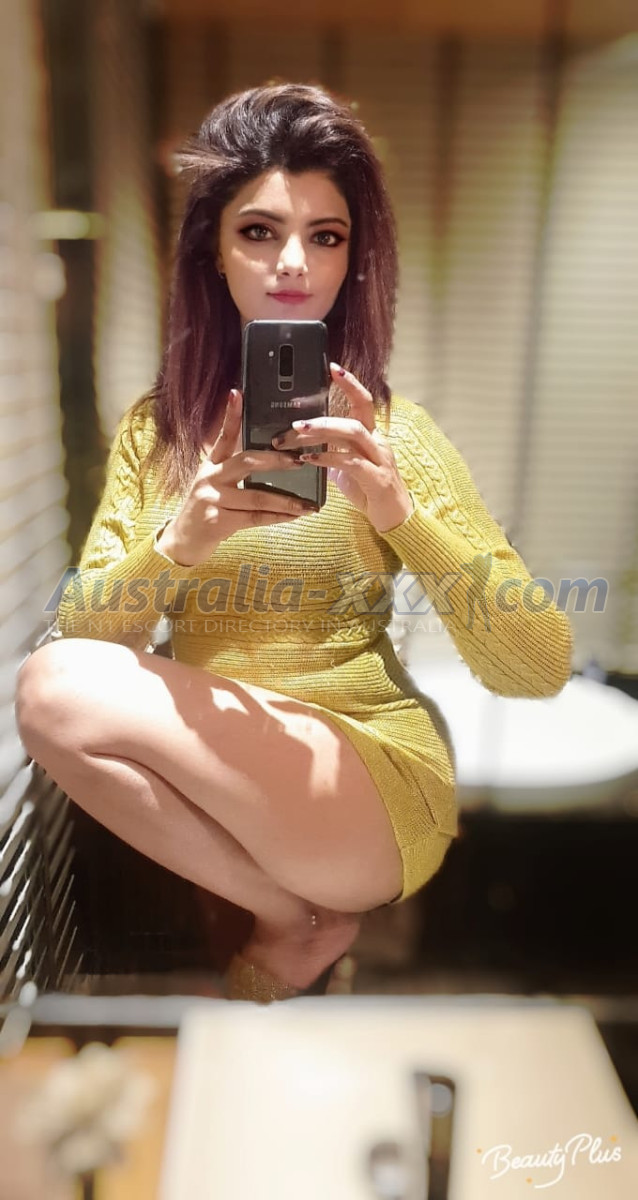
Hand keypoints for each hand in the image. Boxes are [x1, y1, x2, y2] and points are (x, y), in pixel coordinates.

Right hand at [158, 389, 315, 565]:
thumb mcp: (215, 485)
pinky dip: (277, 517)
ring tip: (307, 504)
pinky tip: (294, 516)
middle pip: (246, 461)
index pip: (223, 436)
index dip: (230, 415)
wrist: (183, 541)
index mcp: (211, 465)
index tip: (238, 393)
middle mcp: (209, 478)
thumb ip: (235, 472)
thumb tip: (272, 461)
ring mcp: (212, 499)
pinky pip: (254, 518)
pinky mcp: (217, 521)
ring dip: (286, 500)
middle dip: (276, 461)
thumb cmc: (207, 510)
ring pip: (256, 496)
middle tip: (299, 461)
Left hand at [271, 363, 414, 532]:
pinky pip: (350, 462)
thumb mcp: (348, 466)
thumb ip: (332, 450)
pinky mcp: (376, 479)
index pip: (363, 401)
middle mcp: (377, 442)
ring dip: (323, 430)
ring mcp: (379, 459)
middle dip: (323, 414)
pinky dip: (326, 458)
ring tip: (297, 433)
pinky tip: (308, 460)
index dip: (350, 384)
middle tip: (295, 420)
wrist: (395, 518)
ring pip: (353, 433)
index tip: (332, 368)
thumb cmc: (370, 490)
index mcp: (371, 436)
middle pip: (355, 414)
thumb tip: (305, 442)